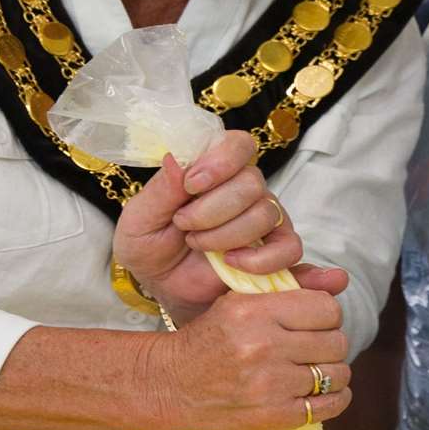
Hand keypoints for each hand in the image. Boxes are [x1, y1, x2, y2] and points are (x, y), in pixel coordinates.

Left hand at [112, 131, 304, 322]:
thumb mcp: (140, 218)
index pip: (238, 144)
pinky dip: (261, 258)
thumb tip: (176, 158)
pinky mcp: (273, 249)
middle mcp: (244, 187)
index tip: (192, 184)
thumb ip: (161, 189)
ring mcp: (263, 218)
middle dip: (211, 209)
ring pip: (265, 214)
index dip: (221, 161)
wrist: (161, 285)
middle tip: (182, 224)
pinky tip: (232, 262)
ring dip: (225, 235)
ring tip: (197, 244)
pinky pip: (288, 247)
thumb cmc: (150, 244)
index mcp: (214, 167)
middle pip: (251, 182)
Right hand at [141, 288, 354, 429]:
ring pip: (337, 373)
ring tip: (316, 371)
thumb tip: (341, 279)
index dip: (327, 316)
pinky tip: (322, 393)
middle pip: (336, 342)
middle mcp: (264, 346)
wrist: (172, 385)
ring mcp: (271, 384)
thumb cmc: (211, 339)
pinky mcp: (275, 416)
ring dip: (333, 373)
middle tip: (315, 350)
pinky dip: (335, 398)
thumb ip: (288, 288)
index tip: (317, 324)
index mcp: (255, 311)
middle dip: (330, 345)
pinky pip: (331, 404)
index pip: (327, 308)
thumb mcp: (239, 301)